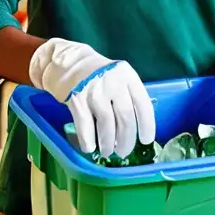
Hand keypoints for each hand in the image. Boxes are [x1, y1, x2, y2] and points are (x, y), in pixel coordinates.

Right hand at [29, 38, 154, 158]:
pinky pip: (85, 126)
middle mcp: (112, 82)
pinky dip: (88, 141)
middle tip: (124, 152)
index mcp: (127, 75)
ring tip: (107, 151)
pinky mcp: (76, 99)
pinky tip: (90, 147)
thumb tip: (134, 129)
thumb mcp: (117, 77)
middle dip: (126, 140)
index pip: (143, 104)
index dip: (147, 125)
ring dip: (108, 143)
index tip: (146, 140)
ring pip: (106, 124)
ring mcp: (94, 90)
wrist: (67, 62)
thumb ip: (128, 96)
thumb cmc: (97, 74)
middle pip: (125, 117)